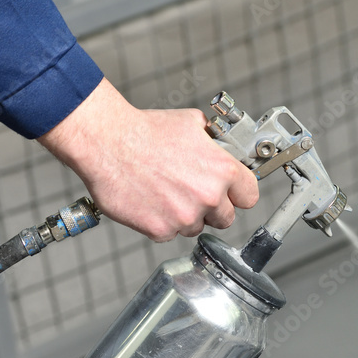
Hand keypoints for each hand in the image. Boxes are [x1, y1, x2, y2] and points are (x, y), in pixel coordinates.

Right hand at [38, 78, 257, 241]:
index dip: (239, 194)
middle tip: (193, 194)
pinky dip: (161, 222)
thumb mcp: (191, 123)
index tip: (231, 193)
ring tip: (165, 193)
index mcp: (223, 170)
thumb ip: (214, 142)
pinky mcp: (160, 230)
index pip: (250, 196)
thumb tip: (223, 146)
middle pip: (226, 218)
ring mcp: (185, 216)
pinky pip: (169, 234)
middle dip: (212, 209)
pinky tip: (150, 201)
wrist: (107, 142)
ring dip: (186, 216)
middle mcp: (209, 196)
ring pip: (196, 227)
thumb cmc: (145, 130)